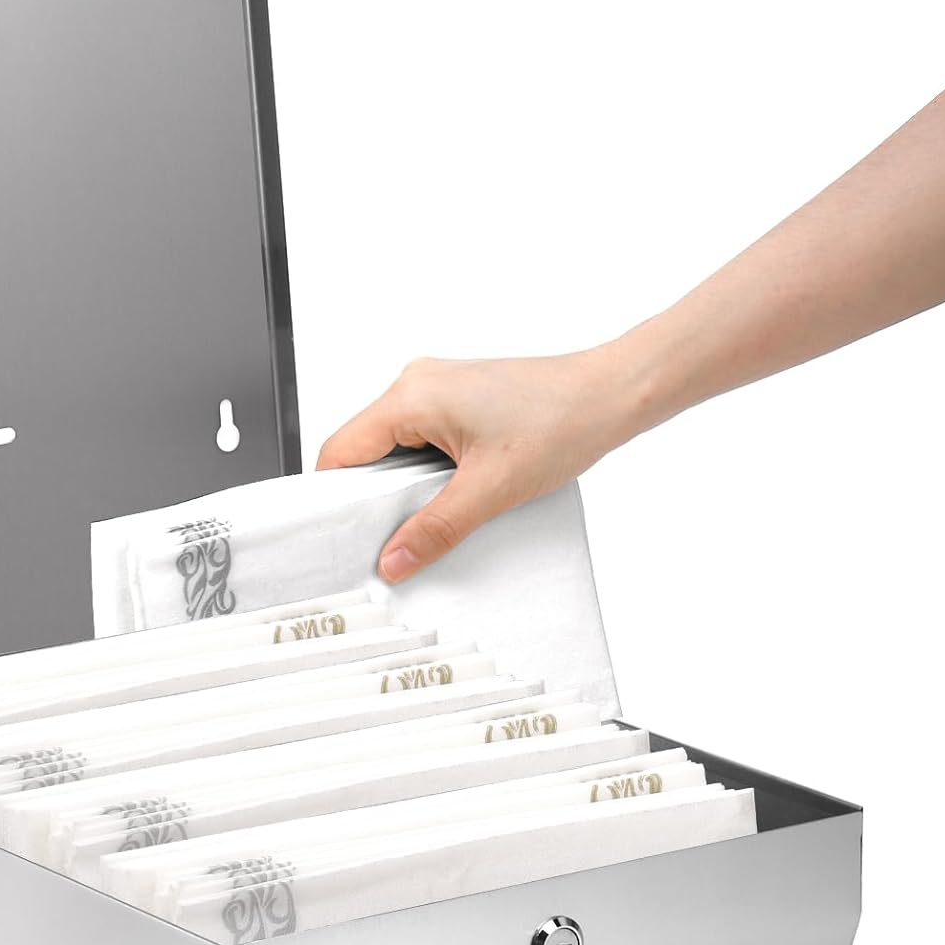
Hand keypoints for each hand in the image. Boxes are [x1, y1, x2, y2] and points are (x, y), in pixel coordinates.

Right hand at [316, 349, 640, 582]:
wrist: (610, 394)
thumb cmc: (561, 422)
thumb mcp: (491, 490)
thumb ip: (435, 529)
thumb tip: (393, 561)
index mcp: (411, 396)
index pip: (340, 451)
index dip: (334, 498)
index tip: (342, 537)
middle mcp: (416, 383)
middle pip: (363, 449)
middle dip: (371, 496)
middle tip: (387, 539)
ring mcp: (437, 388)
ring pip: (393, 446)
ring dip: (404, 484)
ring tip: (427, 515)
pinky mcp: (458, 398)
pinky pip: (420, 437)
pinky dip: (426, 470)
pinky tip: (451, 493)